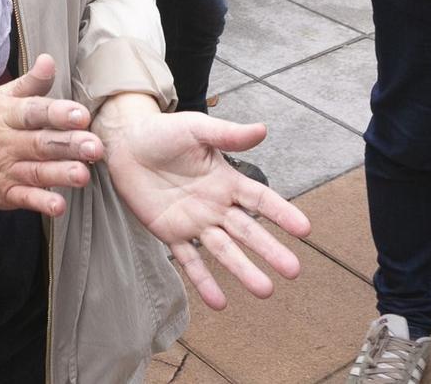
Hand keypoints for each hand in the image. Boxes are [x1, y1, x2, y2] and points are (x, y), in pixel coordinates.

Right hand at [0, 53, 103, 214]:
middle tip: (95, 146)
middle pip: (40, 143)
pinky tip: (58, 205)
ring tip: (83, 174)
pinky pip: (23, 199)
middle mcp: (5, 142)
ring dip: (60, 174)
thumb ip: (30, 83)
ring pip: (36, 172)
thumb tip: (49, 60)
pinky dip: (40, 203)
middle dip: (69, 145)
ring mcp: (4, 170)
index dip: (57, 113)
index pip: (32, 112)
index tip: (80, 114)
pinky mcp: (3, 193)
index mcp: (6, 115)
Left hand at [96, 93, 310, 309]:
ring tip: (264, 291)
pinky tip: (218, 302)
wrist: (125, 143)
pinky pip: (189, 260)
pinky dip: (203, 281)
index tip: (305, 230)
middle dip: (270, 251)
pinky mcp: (170, 233)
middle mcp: (216, 205)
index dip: (282, 213)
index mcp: (226, 180)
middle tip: (293, 271)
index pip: (260, 200)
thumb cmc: (163, 131)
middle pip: (248, 231)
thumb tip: (263, 129)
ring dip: (243, 270)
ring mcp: (194, 222)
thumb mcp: (197, 129)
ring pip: (224, 250)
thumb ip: (227, 134)